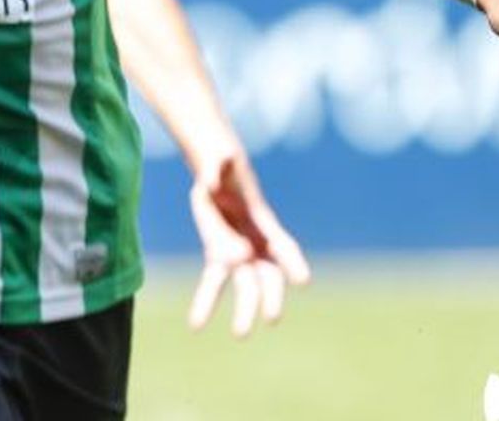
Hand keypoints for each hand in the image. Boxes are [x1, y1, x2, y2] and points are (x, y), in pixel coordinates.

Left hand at [186, 154, 310, 337]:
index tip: (303, 280)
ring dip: (243, 309)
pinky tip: (196, 324)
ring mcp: (239, 253)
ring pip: (244, 286)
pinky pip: (213, 281)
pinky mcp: (218, 257)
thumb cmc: (223, 166)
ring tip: (240, 334)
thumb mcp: (220, 163)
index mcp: (263, 221)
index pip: (283, 245)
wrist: (217, 175)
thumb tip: (211, 180)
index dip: (293, 262)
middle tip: (271, 319)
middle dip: (270, 297)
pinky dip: (205, 301)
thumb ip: (217, 169)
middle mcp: (256, 243)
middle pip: (267, 275)